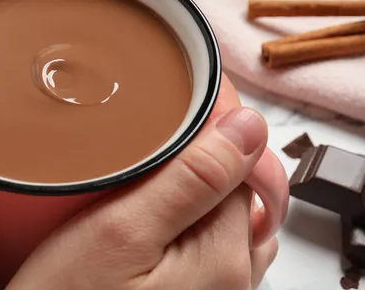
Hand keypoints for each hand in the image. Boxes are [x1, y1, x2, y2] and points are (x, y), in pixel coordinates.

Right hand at [7, 75, 279, 289]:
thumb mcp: (123, 232)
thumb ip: (194, 181)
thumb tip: (249, 126)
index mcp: (225, 256)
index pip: (244, 165)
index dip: (214, 128)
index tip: (180, 100)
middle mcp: (231, 280)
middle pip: (238, 191)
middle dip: (207, 155)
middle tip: (160, 130)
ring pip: (221, 216)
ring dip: (197, 184)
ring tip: (153, 165)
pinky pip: (205, 244)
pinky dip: (187, 215)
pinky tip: (153, 208)